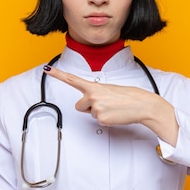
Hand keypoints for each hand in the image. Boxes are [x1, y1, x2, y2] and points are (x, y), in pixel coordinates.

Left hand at [43, 65, 178, 144]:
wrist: (142, 104)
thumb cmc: (128, 96)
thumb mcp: (109, 90)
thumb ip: (95, 93)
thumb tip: (89, 103)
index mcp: (94, 86)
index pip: (72, 79)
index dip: (57, 74)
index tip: (47, 69)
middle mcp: (92, 95)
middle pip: (79, 106)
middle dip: (89, 107)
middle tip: (105, 104)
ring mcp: (96, 107)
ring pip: (89, 114)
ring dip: (98, 113)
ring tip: (112, 108)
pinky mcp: (101, 118)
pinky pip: (97, 121)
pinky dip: (106, 120)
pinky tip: (114, 115)